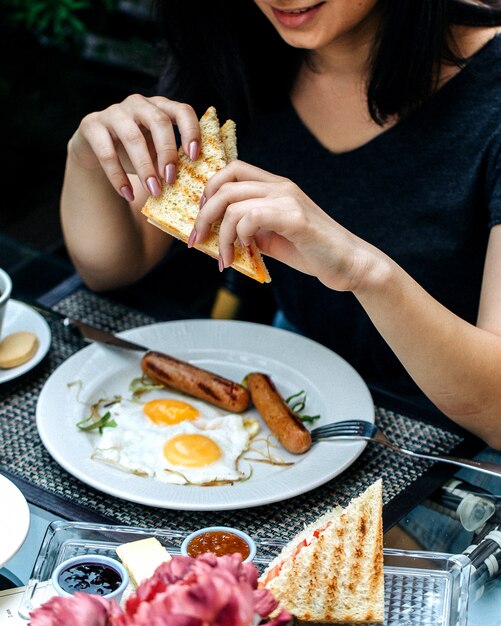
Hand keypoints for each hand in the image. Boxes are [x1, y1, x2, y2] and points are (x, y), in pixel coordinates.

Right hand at [67, 95, 200, 201]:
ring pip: (132, 137)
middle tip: (172, 180)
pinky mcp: (91, 125)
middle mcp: (138, 104)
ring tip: (154, 192)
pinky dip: (118, 177)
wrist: (95, 151)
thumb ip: (174, 160)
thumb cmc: (136, 153)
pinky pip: (107, 153)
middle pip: (158, 121)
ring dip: (145, 168)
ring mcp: (113, 112)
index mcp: (160, 107)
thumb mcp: (157, 153)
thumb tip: (198, 182)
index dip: (190, 131)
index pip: (181, 110)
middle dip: (167, 152)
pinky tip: (128, 195)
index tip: (195, 156)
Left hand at [192, 160, 385, 292]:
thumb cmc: (313, 252)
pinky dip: (238, 236)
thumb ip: (249, 231)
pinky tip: (244, 251)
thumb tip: (217, 238)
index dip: (209, 190)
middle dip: (203, 214)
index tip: (200, 217)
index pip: (232, 170)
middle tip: (197, 240)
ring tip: (224, 257)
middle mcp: (281, 187)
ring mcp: (289, 199)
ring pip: (233, 204)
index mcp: (276, 187)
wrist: (349, 264)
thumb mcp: (273, 238)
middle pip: (225, 184)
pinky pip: (251, 217)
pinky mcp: (295, 218)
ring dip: (220, 233)